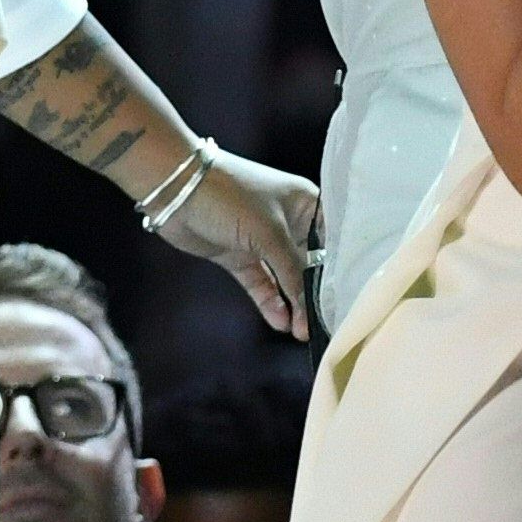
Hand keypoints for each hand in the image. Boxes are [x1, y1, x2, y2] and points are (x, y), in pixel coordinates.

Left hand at [150, 145, 322, 338]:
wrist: (175, 190)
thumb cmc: (231, 196)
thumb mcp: (270, 232)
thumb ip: (292, 270)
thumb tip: (309, 304)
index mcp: (305, 203)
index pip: (331, 241)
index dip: (339, 270)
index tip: (345, 301)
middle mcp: (288, 221)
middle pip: (309, 264)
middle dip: (315, 293)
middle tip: (321, 323)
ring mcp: (261, 240)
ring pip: (284, 278)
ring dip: (293, 303)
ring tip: (301, 331)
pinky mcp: (239, 256)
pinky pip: (261, 283)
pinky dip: (270, 302)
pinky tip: (280, 322)